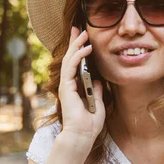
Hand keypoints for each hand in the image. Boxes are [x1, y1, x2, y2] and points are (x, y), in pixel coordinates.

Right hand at [58, 26, 105, 147]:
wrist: (82, 135)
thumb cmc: (89, 124)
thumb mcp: (98, 103)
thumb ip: (96, 91)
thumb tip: (98, 80)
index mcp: (76, 87)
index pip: (76, 64)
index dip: (78, 50)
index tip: (82, 38)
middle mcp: (69, 84)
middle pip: (70, 58)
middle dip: (74, 42)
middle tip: (78, 28)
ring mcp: (66, 85)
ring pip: (69, 60)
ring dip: (76, 45)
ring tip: (83, 33)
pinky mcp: (66, 87)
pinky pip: (71, 67)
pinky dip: (78, 56)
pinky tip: (86, 48)